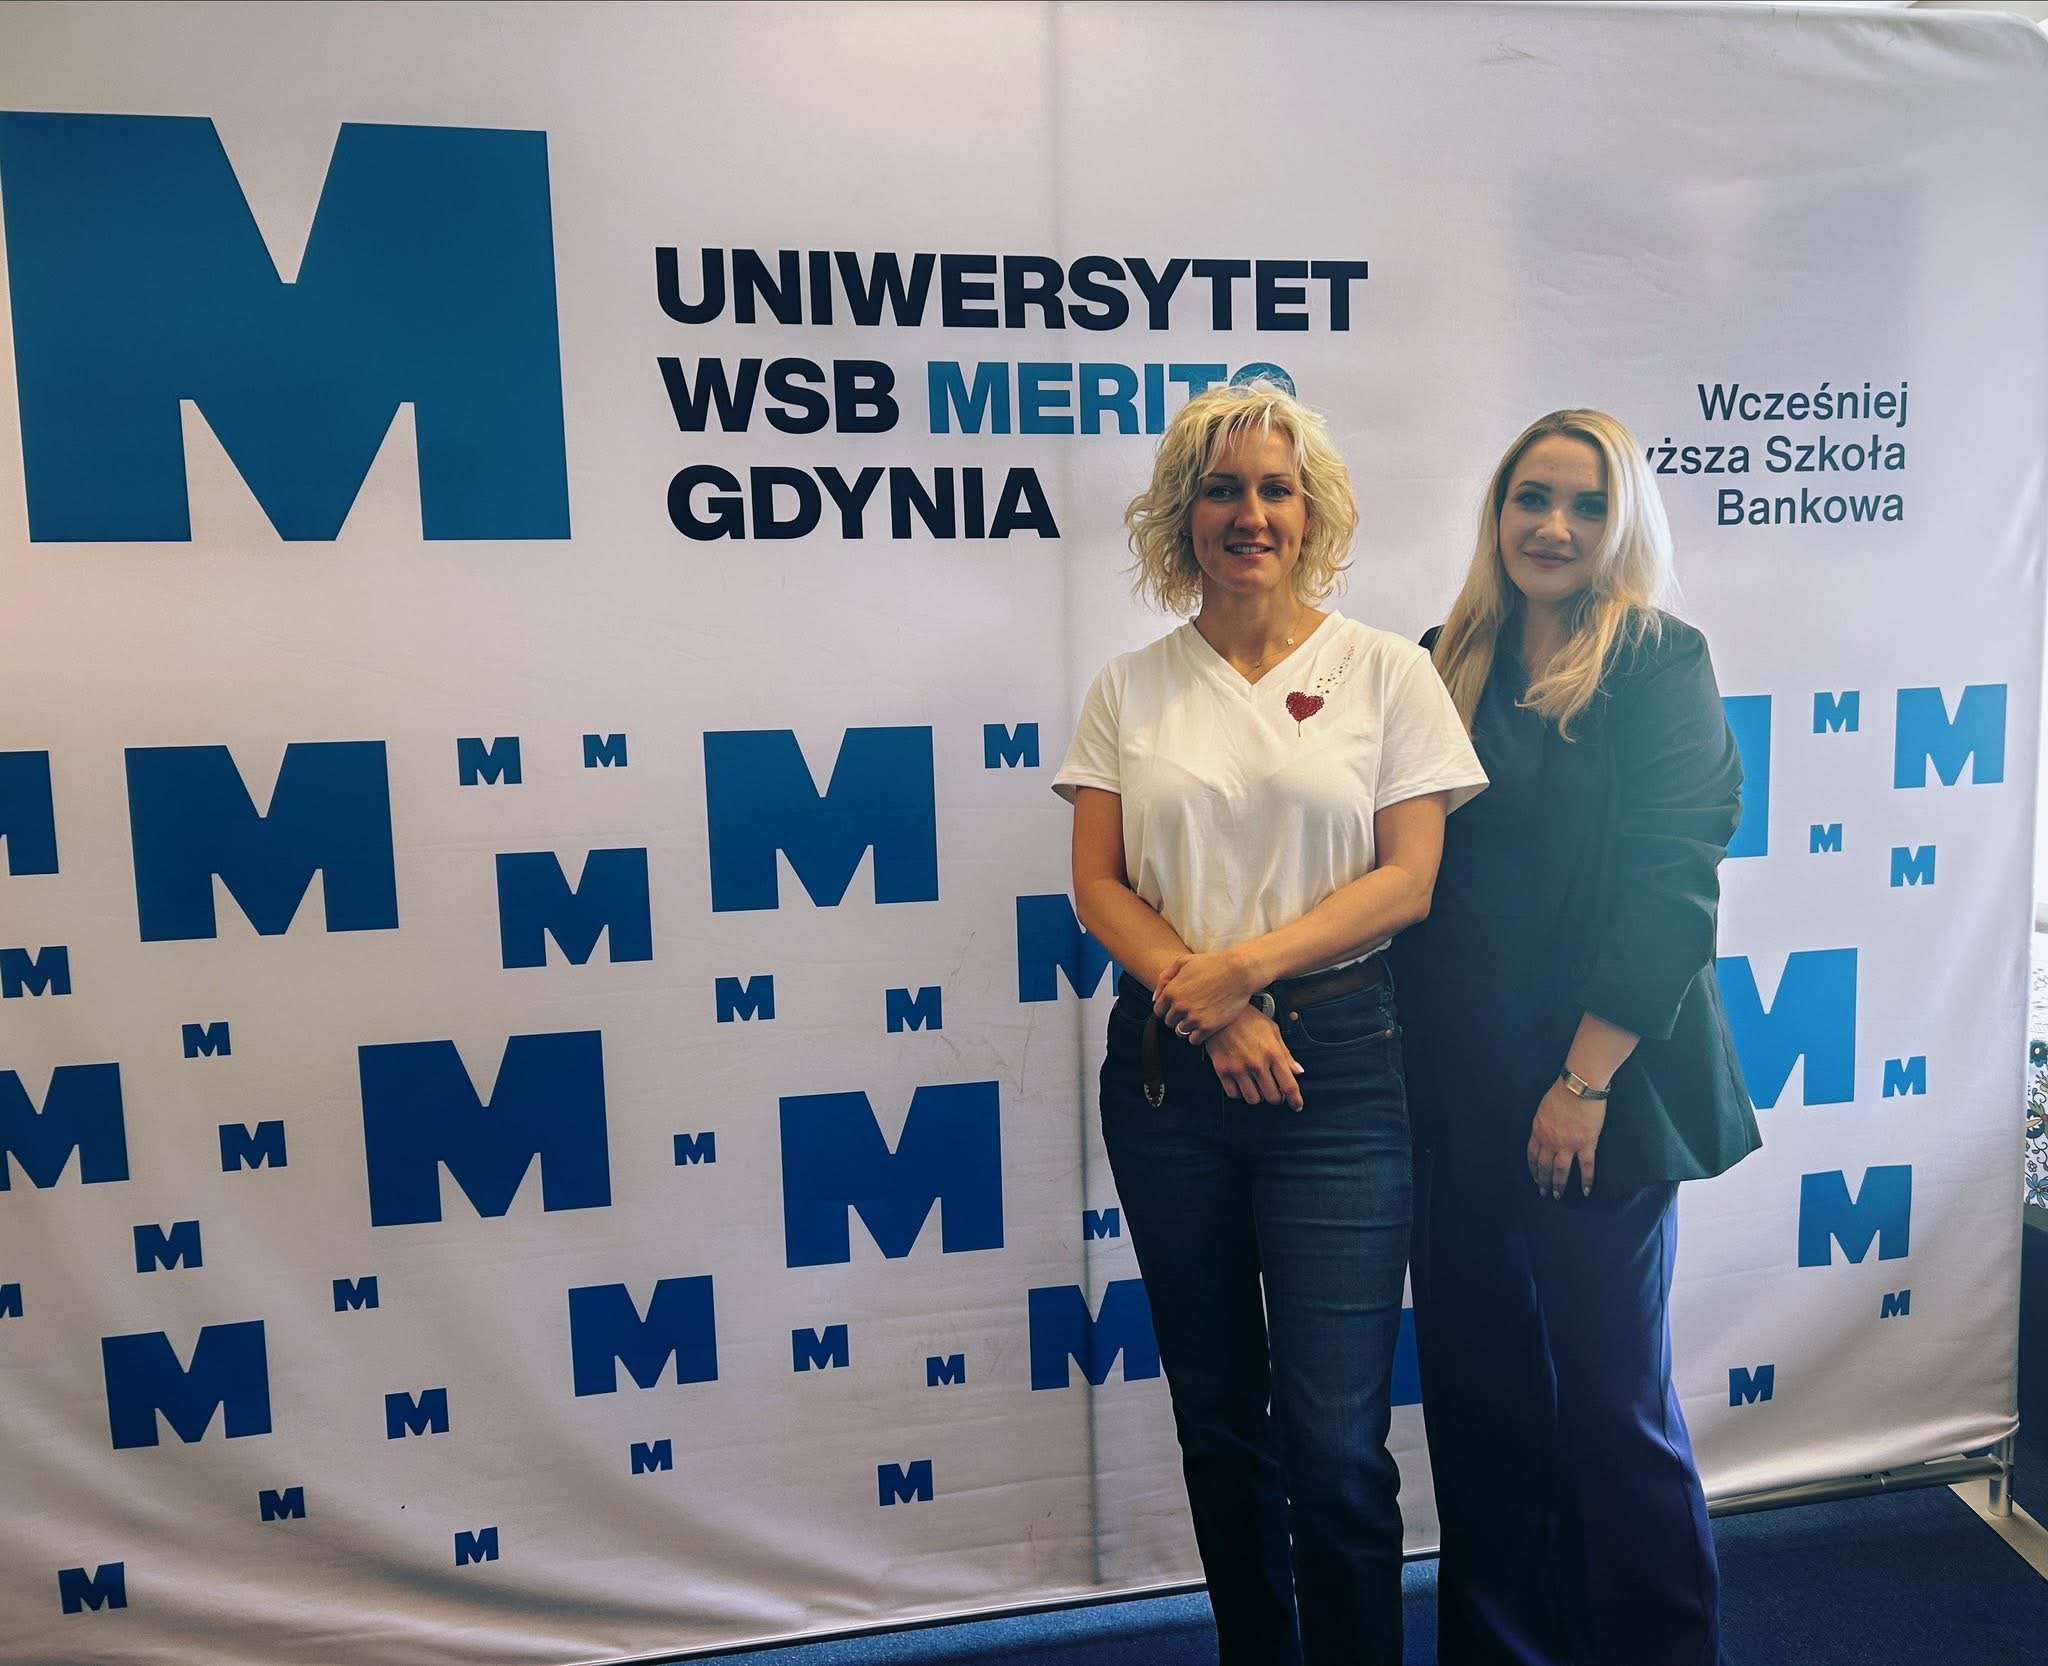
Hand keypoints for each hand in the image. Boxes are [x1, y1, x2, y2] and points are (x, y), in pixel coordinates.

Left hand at [1153, 949, 1260, 1044]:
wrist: (1239, 972)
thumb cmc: (1212, 964)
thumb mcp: (1184, 962)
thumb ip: (1165, 978)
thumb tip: (1155, 998)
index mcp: (1171, 991)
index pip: (1158, 1011)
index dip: (1167, 1008)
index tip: (1178, 1006)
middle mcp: (1179, 1006)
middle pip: (1169, 1022)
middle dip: (1177, 1017)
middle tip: (1190, 1011)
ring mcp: (1193, 1018)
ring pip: (1180, 1032)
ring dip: (1187, 1027)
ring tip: (1198, 1018)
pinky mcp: (1208, 1027)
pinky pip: (1194, 1040)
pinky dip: (1197, 1035)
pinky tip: (1204, 1026)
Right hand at [1203, 1008, 1305, 1109]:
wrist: (1220, 1012)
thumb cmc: (1247, 1018)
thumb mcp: (1272, 1030)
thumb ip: (1286, 1054)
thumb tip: (1297, 1071)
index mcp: (1272, 1053)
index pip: (1289, 1085)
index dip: (1295, 1100)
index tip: (1296, 1105)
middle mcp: (1256, 1063)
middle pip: (1272, 1096)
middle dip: (1277, 1097)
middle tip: (1275, 1091)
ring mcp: (1238, 1068)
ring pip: (1253, 1099)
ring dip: (1258, 1096)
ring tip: (1258, 1087)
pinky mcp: (1222, 1070)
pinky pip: (1233, 1094)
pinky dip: (1240, 1093)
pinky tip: (1242, 1084)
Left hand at [1528, 1077, 1605, 1198]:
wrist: (1579, 1087)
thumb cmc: (1561, 1093)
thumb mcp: (1543, 1109)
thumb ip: (1542, 1125)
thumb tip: (1544, 1134)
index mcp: (1538, 1131)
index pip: (1532, 1155)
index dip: (1533, 1168)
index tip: (1534, 1177)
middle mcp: (1550, 1141)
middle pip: (1544, 1165)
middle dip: (1543, 1180)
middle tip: (1544, 1192)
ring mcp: (1568, 1144)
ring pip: (1560, 1170)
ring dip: (1558, 1185)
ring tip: (1558, 1196)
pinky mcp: (1586, 1144)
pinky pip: (1586, 1167)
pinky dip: (1586, 1180)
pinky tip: (1586, 1191)